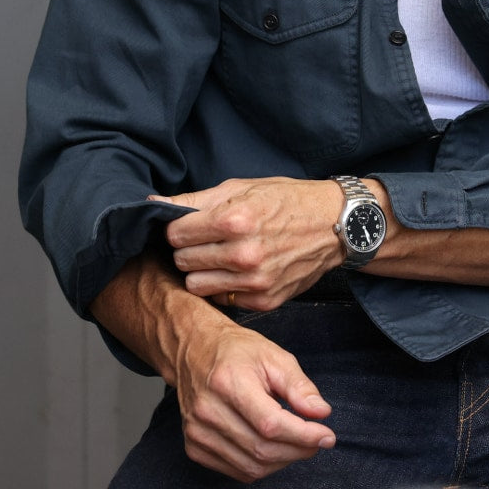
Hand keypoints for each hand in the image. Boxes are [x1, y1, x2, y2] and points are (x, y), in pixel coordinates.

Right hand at [90, 250, 335, 481]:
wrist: (195, 351)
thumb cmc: (237, 351)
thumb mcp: (274, 356)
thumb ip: (299, 386)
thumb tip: (321, 413)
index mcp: (228, 382)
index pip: (271, 424)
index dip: (303, 435)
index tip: (327, 436)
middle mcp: (208, 410)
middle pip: (262, 449)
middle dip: (298, 450)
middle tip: (318, 440)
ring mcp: (197, 432)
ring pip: (251, 466)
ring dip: (283, 461)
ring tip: (299, 444)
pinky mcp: (194, 446)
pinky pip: (237, 471)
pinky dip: (262, 466)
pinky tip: (275, 449)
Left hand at [152, 177, 345, 309]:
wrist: (335, 225)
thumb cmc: (287, 200)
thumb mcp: (242, 187)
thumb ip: (195, 199)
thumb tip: (153, 202)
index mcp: (234, 220)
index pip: (175, 234)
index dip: (179, 227)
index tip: (190, 225)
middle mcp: (243, 254)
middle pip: (183, 261)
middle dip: (189, 249)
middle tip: (207, 239)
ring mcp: (254, 282)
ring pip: (196, 285)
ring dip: (203, 271)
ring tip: (221, 256)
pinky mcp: (263, 302)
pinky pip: (222, 299)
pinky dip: (225, 286)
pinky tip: (239, 269)